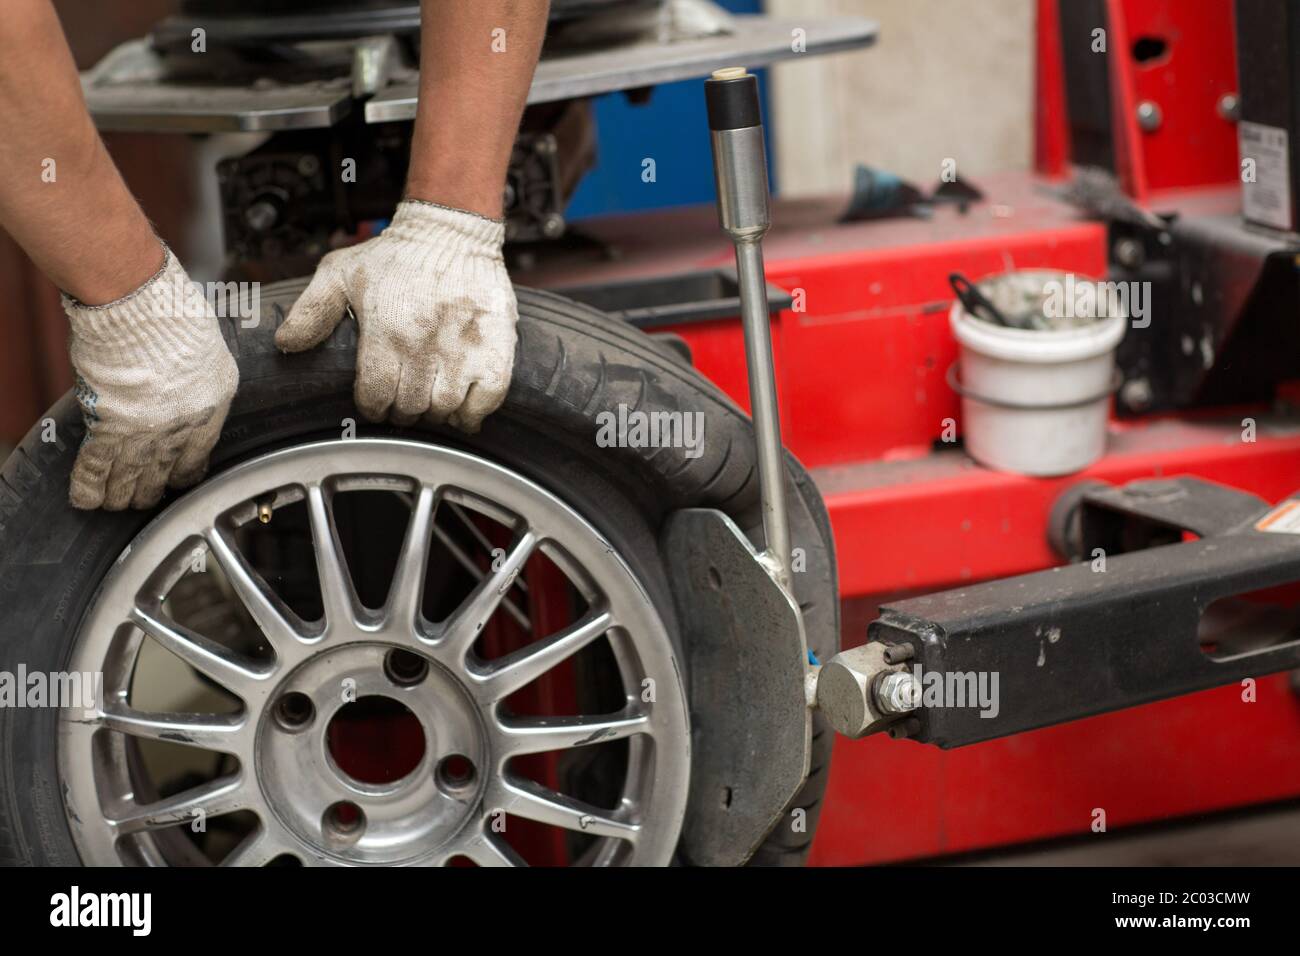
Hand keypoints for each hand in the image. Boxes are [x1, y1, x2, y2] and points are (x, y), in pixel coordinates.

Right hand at [63, 246, 238, 509]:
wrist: (142, 308)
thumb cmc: (175, 316)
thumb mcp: (211, 353)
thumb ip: (202, 382)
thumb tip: (188, 391)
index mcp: (212, 409)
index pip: (199, 456)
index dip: (185, 473)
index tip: (178, 481)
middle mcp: (181, 427)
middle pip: (163, 472)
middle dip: (150, 490)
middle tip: (140, 500)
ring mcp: (146, 430)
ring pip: (130, 476)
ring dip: (119, 495)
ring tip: (113, 506)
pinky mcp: (109, 424)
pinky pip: (97, 464)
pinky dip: (89, 485)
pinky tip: (85, 500)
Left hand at [275, 200, 517, 431]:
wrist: (452, 231)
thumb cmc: (396, 255)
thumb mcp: (341, 273)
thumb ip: (312, 310)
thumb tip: (286, 344)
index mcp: (387, 331)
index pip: (376, 396)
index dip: (373, 406)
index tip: (377, 401)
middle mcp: (425, 345)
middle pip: (410, 407)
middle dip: (402, 410)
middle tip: (404, 400)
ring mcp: (464, 350)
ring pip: (445, 408)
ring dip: (435, 413)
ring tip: (430, 401)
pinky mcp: (496, 350)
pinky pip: (486, 400)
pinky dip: (472, 413)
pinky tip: (462, 408)